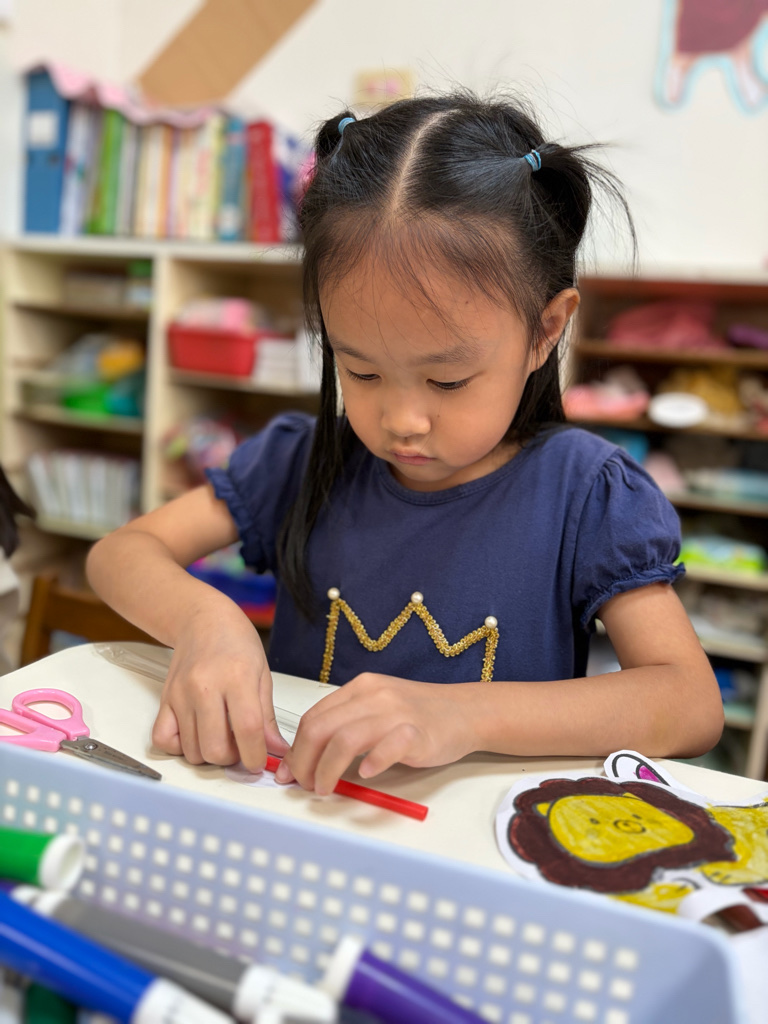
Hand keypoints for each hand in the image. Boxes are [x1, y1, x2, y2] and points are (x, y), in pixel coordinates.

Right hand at [151, 604, 289, 771]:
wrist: (203, 620)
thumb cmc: (235, 642)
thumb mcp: (262, 674)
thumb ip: (267, 717)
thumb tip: (275, 749)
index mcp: (236, 677)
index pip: (247, 730)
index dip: (255, 755)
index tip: (259, 763)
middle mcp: (204, 687)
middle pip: (214, 748)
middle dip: (232, 759)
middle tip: (240, 748)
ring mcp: (181, 695)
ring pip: (191, 751)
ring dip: (208, 755)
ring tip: (221, 736)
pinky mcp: (164, 700)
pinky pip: (163, 740)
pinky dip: (180, 747)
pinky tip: (196, 735)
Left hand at [275, 672, 481, 793]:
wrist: (465, 711)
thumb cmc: (419, 714)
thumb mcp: (378, 708)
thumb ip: (347, 724)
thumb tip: (308, 756)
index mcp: (361, 689)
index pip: (314, 717)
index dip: (296, 748)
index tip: (290, 771)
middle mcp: (374, 697)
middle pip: (322, 728)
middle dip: (304, 761)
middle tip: (303, 784)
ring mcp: (396, 713)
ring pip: (346, 738)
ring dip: (327, 769)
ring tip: (324, 788)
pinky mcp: (418, 733)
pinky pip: (389, 746)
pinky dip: (373, 761)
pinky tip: (366, 774)